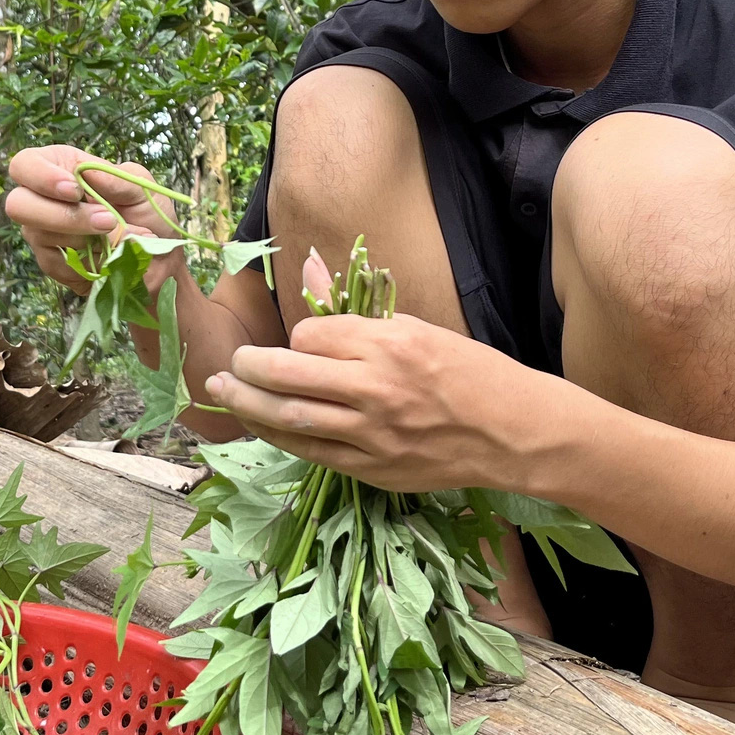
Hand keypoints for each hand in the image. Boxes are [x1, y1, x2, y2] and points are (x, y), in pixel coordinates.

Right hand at [4, 145, 183, 295]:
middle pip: (18, 205)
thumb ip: (116, 179)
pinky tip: (108, 258)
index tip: (74, 191)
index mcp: (60, 167)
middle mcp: (42, 199)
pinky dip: (87, 262)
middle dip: (63, 215)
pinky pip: (55, 264)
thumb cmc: (147, 213)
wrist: (160, 259)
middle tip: (106, 221)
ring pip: (38, 236)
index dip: (41, 177)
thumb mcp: (142, 189)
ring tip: (120, 239)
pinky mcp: (51, 263)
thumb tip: (86, 170)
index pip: (25, 165)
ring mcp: (42, 233)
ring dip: (84, 239)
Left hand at [204, 271, 565, 490]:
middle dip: (249, 367)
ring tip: (221, 389)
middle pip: (288, 375)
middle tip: (230, 362)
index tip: (303, 340)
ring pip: (291, 418)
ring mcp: (374, 434)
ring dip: (248, 404)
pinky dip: (280, 436)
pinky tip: (260, 424)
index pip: (313, 334)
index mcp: (390, 344)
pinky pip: (312, 453)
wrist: (513, 432)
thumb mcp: (416, 327)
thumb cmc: (469, 372)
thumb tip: (309, 266)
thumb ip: (354, 306)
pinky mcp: (374, 469)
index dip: (300, 337)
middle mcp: (377, 388)